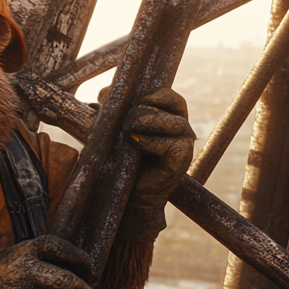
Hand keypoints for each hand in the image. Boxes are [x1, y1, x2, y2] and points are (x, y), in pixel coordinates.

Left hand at [122, 87, 195, 206]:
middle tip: (124, 123)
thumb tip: (103, 93)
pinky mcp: (182, 159)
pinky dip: (148, 142)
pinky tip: (134, 145)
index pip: (165, 93)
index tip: (115, 99)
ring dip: (145, 122)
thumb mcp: (116, 132)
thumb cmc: (123, 162)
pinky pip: (169, 144)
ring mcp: (185, 143)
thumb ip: (113, 113)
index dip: (143, 93)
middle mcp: (182, 126)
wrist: (131, 195)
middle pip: (168, 102)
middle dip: (141, 109)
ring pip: (171, 122)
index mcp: (169, 116)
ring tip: (127, 133)